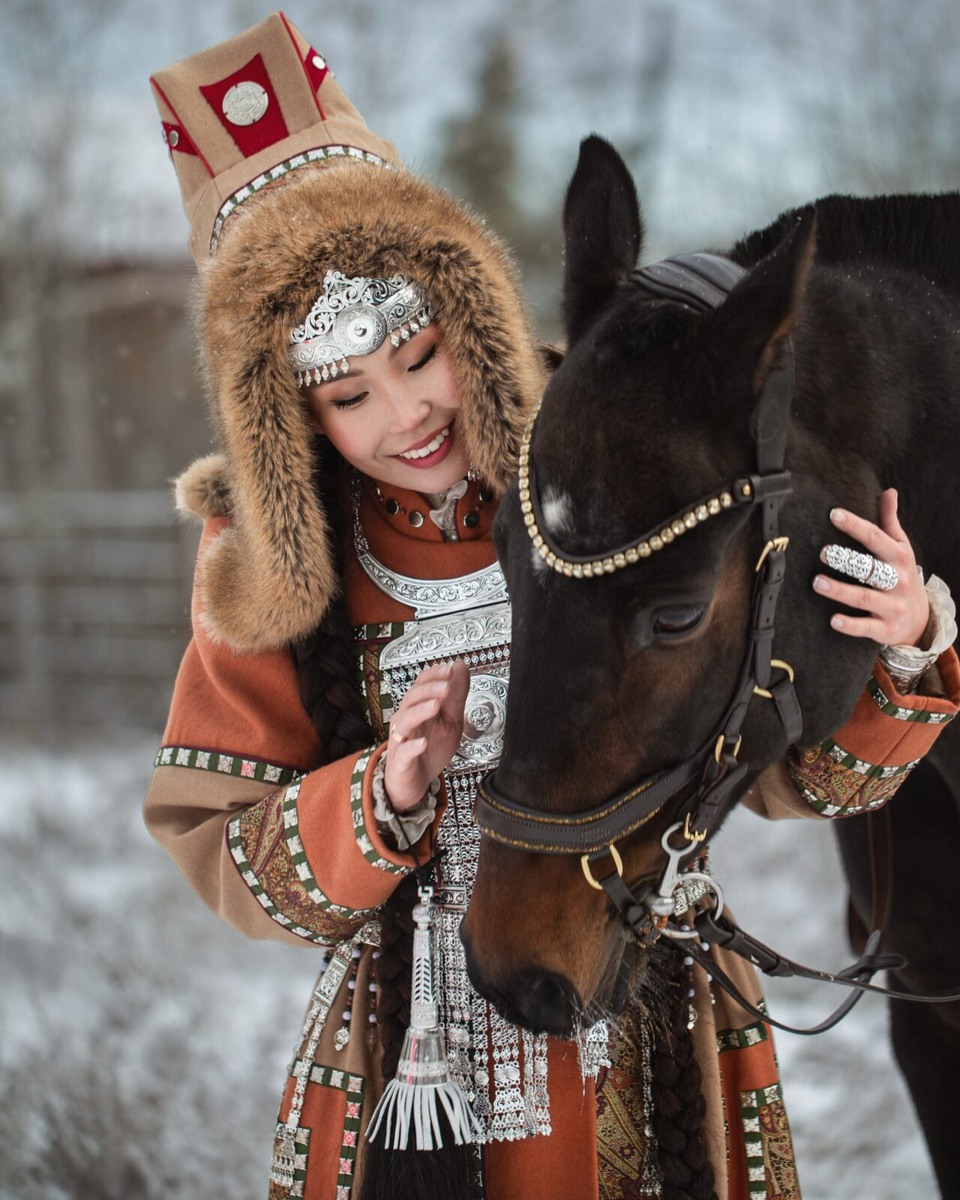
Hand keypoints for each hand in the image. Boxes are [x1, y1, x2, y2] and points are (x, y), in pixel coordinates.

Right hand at [383, 661, 469, 810]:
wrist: (416, 782)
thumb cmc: (431, 748)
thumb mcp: (451, 720)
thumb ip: (456, 695)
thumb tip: (460, 666)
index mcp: (418, 707)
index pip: (421, 685)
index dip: (433, 676)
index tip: (449, 669)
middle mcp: (406, 720)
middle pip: (411, 699)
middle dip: (428, 690)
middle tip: (446, 686)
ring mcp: (401, 740)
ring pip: (405, 721)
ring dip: (420, 712)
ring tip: (435, 706)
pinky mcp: (400, 761)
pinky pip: (403, 752)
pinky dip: (412, 747)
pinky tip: (423, 743)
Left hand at [813, 488, 929, 645]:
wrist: (920, 621)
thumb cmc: (902, 577)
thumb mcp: (901, 548)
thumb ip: (890, 522)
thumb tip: (889, 491)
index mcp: (899, 558)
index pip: (876, 538)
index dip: (855, 525)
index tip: (834, 514)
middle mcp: (897, 581)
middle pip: (871, 568)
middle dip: (847, 560)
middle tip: (822, 552)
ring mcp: (892, 606)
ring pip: (864, 598)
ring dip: (840, 591)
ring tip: (817, 582)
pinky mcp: (885, 629)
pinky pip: (866, 628)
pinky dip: (850, 625)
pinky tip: (833, 620)